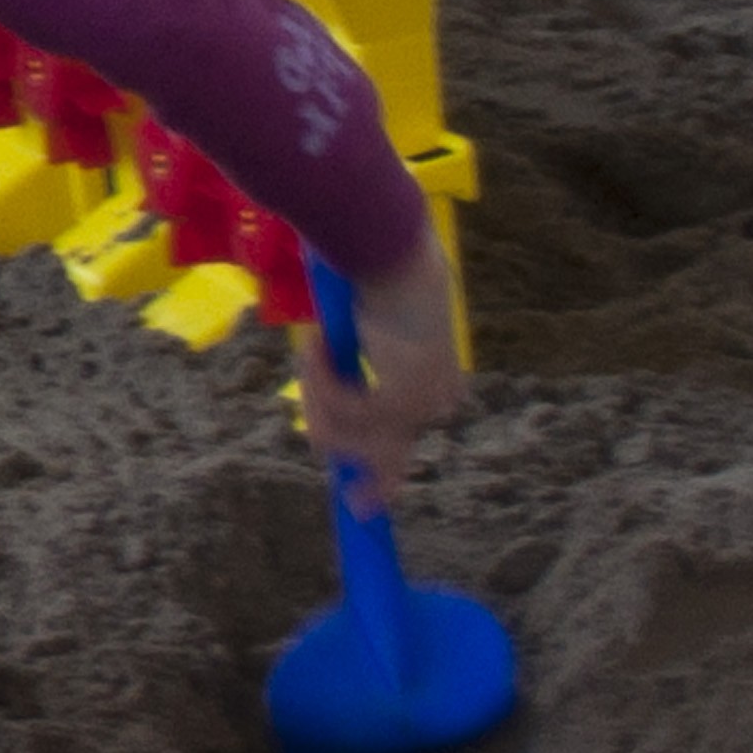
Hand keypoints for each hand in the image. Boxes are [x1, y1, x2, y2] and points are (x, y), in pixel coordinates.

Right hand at [296, 237, 467, 505]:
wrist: (390, 249)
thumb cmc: (375, 275)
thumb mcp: (360, 329)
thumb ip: (349, 375)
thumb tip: (324, 417)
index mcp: (437, 383)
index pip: (405, 442)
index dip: (382, 474)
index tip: (361, 503)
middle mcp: (437, 399)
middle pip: (384, 457)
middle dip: (361, 468)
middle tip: (353, 498)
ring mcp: (421, 402)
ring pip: (346, 434)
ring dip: (316, 391)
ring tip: (315, 345)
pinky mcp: (400, 399)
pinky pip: (340, 412)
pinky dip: (318, 377)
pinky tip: (320, 342)